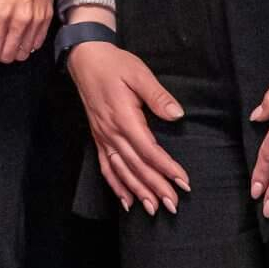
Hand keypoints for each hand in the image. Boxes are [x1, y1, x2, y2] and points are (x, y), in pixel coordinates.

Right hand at [68, 42, 189, 214]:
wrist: (85, 58)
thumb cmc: (114, 64)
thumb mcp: (138, 73)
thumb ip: (157, 95)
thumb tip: (176, 114)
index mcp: (123, 117)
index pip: (148, 150)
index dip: (166, 168)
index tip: (184, 181)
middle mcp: (111, 131)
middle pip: (135, 165)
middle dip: (155, 187)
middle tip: (173, 205)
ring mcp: (102, 136)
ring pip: (121, 170)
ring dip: (137, 191)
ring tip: (153, 209)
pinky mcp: (98, 136)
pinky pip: (105, 166)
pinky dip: (116, 185)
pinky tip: (126, 200)